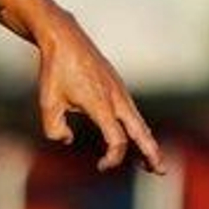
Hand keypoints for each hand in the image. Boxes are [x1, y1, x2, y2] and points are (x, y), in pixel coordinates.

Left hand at [36, 15, 165, 174]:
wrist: (64, 38)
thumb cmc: (55, 70)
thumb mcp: (48, 103)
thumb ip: (54, 129)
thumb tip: (68, 140)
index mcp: (101, 106)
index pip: (118, 141)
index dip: (113, 158)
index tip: (101, 166)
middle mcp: (116, 99)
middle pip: (141, 132)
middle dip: (151, 152)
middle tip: (160, 170)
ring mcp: (119, 90)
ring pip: (138, 120)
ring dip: (146, 140)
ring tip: (151, 158)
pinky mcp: (116, 84)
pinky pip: (131, 110)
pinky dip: (136, 126)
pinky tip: (133, 133)